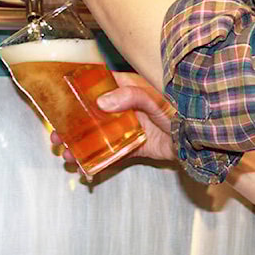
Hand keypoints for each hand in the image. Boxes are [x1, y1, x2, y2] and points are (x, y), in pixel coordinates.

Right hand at [50, 71, 176, 164]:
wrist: (198, 139)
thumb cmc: (181, 110)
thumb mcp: (156, 98)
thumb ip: (131, 96)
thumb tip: (102, 102)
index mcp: (129, 89)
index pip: (99, 86)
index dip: (78, 92)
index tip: (59, 100)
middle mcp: (126, 108)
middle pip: (92, 115)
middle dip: (72, 126)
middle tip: (56, 136)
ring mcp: (129, 128)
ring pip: (98, 136)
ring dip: (80, 146)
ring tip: (65, 155)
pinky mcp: (134, 147)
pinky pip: (111, 154)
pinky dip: (97, 161)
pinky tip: (83, 168)